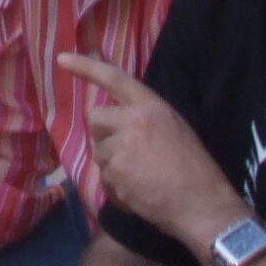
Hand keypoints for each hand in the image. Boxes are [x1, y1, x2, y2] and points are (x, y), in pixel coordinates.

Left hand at [60, 53, 247, 255]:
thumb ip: (144, 119)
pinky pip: (104, 178)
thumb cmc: (196, 170)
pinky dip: (117, 188)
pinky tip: (139, 194)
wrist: (203, 207)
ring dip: (112, 164)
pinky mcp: (114, 173)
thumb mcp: (175, 129)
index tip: (62, 58)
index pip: (114, 79)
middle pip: (95, 118)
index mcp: (152, 107)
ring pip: (98, 150)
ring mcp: (121, 147)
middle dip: (105, 134)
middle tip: (128, 153)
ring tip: (141, 177)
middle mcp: (133, 121)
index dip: (86, 67)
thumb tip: (118, 119)